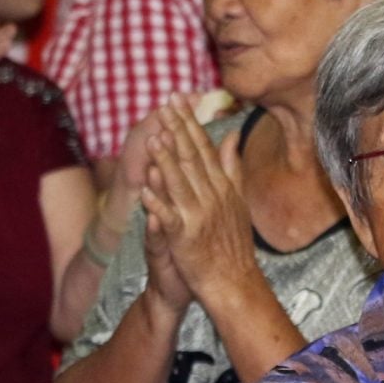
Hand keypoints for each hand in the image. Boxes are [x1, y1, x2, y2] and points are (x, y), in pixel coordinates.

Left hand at [140, 100, 257, 309]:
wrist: (234, 282)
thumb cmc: (233, 243)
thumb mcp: (237, 199)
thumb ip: (232, 166)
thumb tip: (232, 135)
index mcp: (222, 186)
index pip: (203, 147)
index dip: (189, 123)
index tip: (177, 100)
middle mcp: (212, 196)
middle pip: (191, 158)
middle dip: (177, 130)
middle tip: (164, 105)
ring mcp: (199, 216)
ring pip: (180, 183)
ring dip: (166, 160)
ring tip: (154, 137)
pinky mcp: (186, 238)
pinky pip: (169, 218)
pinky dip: (158, 203)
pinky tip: (145, 189)